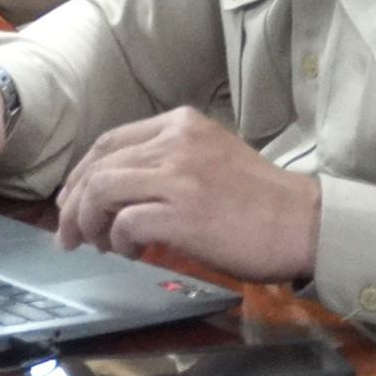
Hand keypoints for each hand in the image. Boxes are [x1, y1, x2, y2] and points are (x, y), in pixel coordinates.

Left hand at [54, 108, 321, 281]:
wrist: (306, 224)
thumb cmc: (261, 200)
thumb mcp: (211, 157)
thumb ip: (166, 161)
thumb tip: (118, 190)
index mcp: (180, 124)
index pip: (109, 141)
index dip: (83, 173)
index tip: (73, 199)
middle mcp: (174, 142)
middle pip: (99, 166)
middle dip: (75, 202)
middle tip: (69, 232)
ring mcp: (178, 177)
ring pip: (103, 191)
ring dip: (89, 222)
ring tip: (98, 244)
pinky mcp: (182, 214)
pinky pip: (126, 222)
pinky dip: (119, 239)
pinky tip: (130, 252)